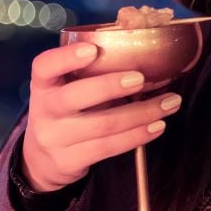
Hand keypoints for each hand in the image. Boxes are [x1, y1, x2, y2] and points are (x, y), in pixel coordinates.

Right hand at [20, 42, 183, 191]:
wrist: (41, 159)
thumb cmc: (64, 112)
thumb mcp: (65, 90)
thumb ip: (91, 76)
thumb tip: (146, 61)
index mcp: (43, 85)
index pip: (45, 66)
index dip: (66, 57)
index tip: (93, 49)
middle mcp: (44, 110)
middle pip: (74, 97)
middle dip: (109, 86)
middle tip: (140, 78)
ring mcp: (55, 138)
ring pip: (102, 125)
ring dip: (141, 113)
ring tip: (169, 103)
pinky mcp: (71, 161)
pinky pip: (109, 147)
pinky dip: (138, 135)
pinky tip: (157, 126)